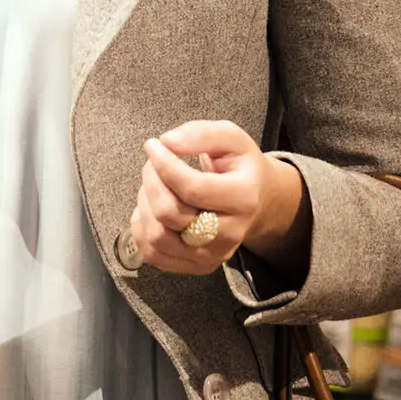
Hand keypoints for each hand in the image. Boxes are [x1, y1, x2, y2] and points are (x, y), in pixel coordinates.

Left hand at [127, 120, 302, 275]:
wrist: (258, 201)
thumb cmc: (239, 167)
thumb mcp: (231, 138)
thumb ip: (201, 133)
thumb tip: (167, 142)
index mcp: (244, 197)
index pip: (192, 188)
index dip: (164, 165)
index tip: (153, 145)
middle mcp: (231, 233)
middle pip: (170, 213)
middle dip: (151, 181)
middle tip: (153, 164)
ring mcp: (214, 255)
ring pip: (157, 237)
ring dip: (144, 205)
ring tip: (153, 186)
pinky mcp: (198, 266)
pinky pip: (153, 254)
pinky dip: (142, 228)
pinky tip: (152, 209)